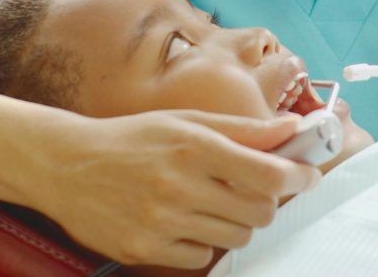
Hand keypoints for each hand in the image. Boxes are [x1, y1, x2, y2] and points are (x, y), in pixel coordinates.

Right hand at [31, 109, 319, 268]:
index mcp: (195, 146)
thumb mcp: (189, 120)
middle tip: (255, 186)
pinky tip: (187, 219)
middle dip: (267, 199)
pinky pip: (201, 256)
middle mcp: (180, 185)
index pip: (267, 173)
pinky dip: (205, 240)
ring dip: (238, 219)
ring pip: (235, 236)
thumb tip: (292, 128)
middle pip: (258, 211)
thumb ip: (243, 128)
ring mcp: (161, 222)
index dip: (297, 175)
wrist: (70, 165)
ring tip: (216, 200)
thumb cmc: (136, 136)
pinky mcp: (144, 250)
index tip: (308, 174)